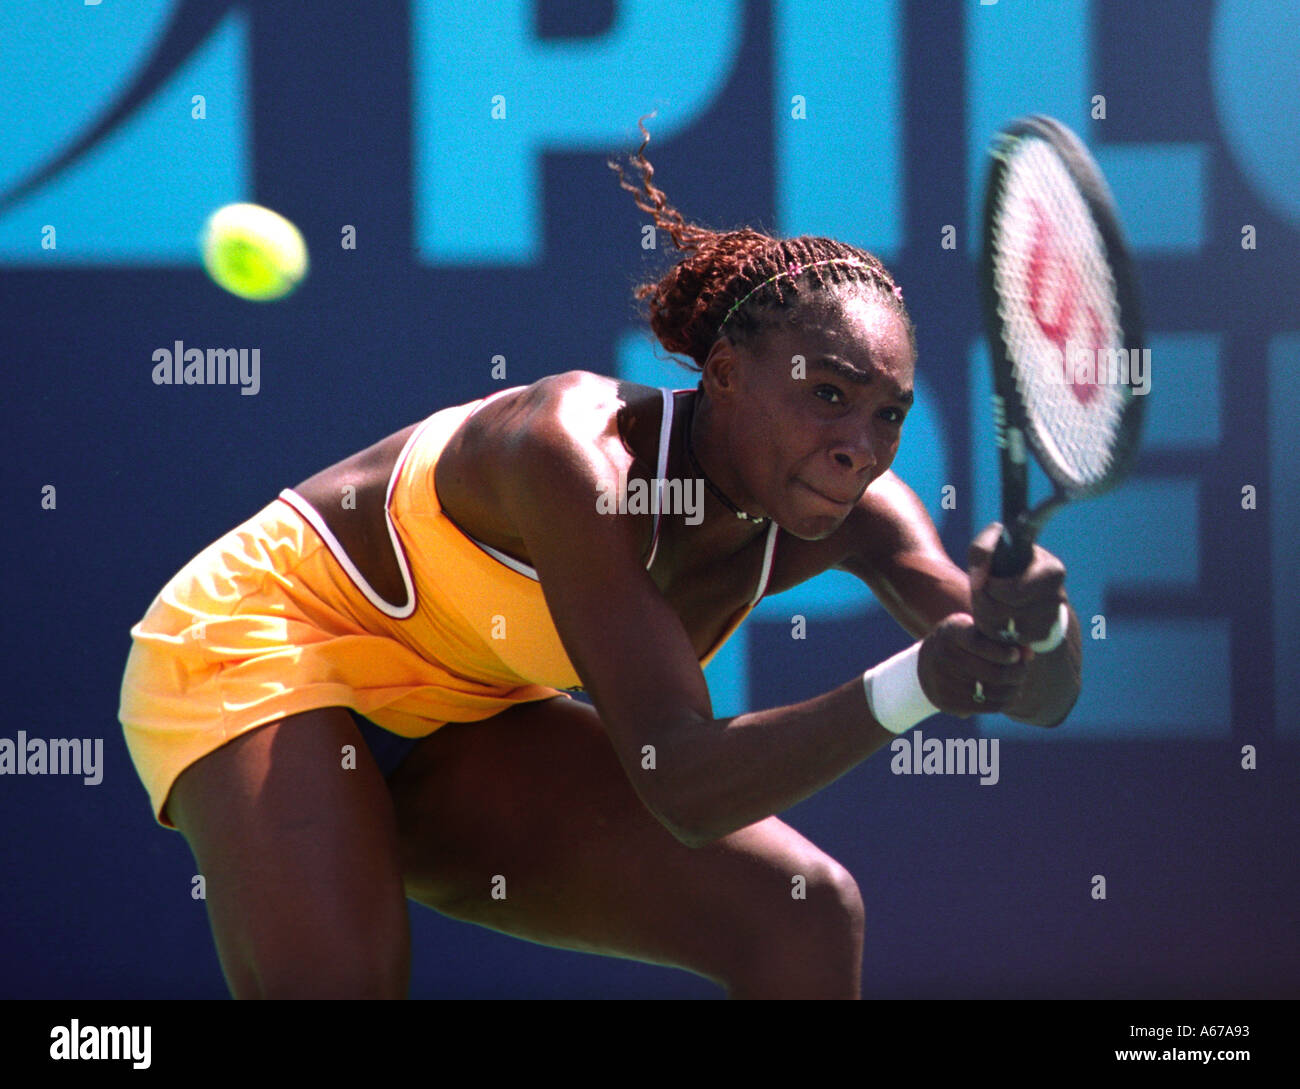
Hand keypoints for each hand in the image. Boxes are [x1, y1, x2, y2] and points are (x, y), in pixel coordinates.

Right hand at [917, 612, 1029, 716]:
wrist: (927, 662)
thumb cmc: (962, 641)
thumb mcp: (977, 630)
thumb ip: (1002, 638)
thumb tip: (1030, 654)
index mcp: (951, 632)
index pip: (980, 644)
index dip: (1004, 652)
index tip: (1016, 654)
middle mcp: (942, 656)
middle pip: (993, 673)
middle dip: (1017, 673)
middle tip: (1023, 671)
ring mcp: (943, 681)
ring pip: (993, 693)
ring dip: (1013, 689)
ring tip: (1017, 683)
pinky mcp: (947, 702)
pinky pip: (986, 707)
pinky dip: (1003, 702)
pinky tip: (1008, 695)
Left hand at [967, 522, 1067, 647]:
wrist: (1025, 579)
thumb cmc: (1006, 556)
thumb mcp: (993, 544)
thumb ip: (982, 552)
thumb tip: (980, 582)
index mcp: (1052, 571)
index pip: (1013, 591)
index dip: (991, 587)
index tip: (986, 578)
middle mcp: (1057, 598)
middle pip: (1002, 611)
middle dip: (982, 602)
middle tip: (980, 591)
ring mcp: (1051, 620)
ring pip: (1001, 628)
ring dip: (983, 616)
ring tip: (986, 601)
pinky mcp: (1040, 636)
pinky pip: (1005, 640)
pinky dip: (993, 630)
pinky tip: (995, 614)